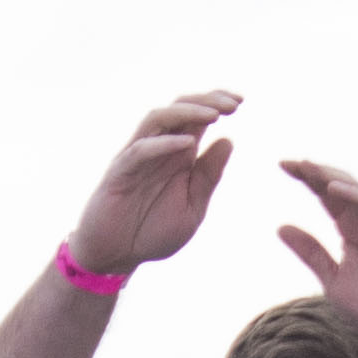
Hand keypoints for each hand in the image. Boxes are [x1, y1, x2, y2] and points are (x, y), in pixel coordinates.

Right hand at [65, 92, 238, 280]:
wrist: (116, 256)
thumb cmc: (152, 232)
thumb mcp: (192, 207)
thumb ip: (208, 177)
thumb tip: (229, 140)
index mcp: (179, 155)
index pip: (197, 118)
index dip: (217, 103)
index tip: (241, 101)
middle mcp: (159, 149)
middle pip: (180, 109)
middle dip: (207, 101)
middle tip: (235, 103)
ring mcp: (137, 157)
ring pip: (159, 118)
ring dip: (187, 113)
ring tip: (214, 115)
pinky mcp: (119, 173)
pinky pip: (140, 151)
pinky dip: (163, 144)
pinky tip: (187, 144)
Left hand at [268, 158, 357, 343]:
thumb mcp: (334, 282)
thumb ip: (311, 253)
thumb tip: (280, 227)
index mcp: (350, 229)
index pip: (326, 195)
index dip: (307, 178)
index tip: (282, 164)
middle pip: (341, 187)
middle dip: (317, 173)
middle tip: (292, 162)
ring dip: (335, 179)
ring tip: (311, 169)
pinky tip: (337, 189)